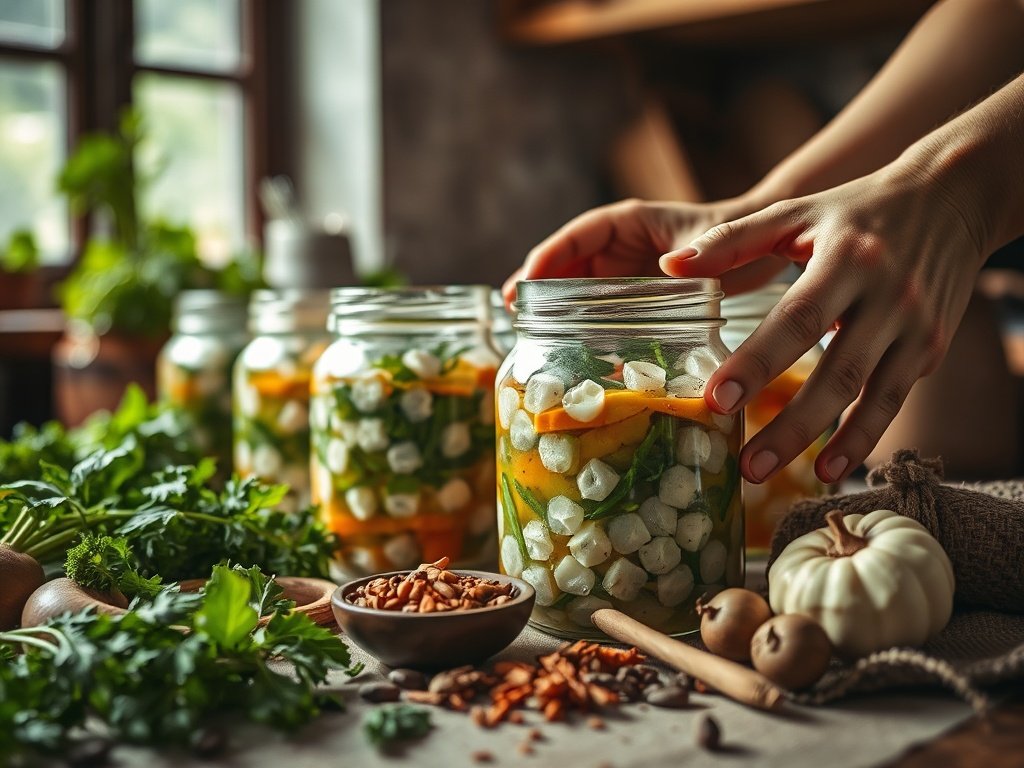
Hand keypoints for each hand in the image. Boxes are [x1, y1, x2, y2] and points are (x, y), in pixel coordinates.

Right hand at [503, 198, 788, 304]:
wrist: (762, 248)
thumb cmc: (738, 233)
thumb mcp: (717, 238)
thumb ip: (698, 252)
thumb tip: (670, 267)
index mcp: (629, 221)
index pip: (578, 236)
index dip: (549, 256)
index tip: (526, 281)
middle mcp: (619, 245)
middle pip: (566, 263)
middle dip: (537, 284)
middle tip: (511, 311)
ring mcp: (623, 271)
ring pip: (577, 287)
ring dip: (553, 306)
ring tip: (526, 329)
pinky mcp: (634, 295)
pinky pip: (600, 307)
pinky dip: (581, 323)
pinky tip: (569, 346)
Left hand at [660, 165, 987, 483]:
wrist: (953, 200)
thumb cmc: (855, 210)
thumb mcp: (795, 211)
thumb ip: (731, 240)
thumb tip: (668, 267)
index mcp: (846, 258)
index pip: (798, 318)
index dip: (758, 361)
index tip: (717, 398)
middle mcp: (888, 296)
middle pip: (838, 371)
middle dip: (789, 424)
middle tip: (744, 464)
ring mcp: (916, 326)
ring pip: (870, 397)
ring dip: (824, 444)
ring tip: (771, 474)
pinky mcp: (931, 348)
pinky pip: (893, 401)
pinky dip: (863, 439)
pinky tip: (828, 469)